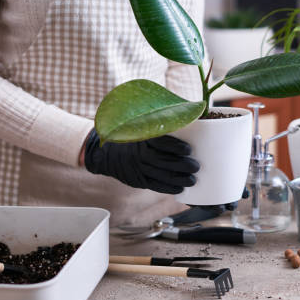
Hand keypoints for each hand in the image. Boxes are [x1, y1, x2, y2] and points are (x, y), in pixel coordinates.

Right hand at [83, 128, 199, 193]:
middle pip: (162, 161)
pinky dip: (169, 187)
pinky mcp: (136, 180)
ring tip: (193, 179)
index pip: (159, 142)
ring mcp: (136, 168)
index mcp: (139, 137)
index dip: (175, 146)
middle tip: (196, 166)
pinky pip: (154, 185)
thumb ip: (158, 122)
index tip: (188, 149)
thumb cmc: (129, 135)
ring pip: (160, 175)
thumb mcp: (138, 125)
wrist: (104, 153)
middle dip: (182, 165)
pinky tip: (181, 187)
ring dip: (179, 179)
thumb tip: (188, 112)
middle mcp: (137, 154)